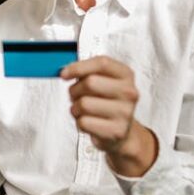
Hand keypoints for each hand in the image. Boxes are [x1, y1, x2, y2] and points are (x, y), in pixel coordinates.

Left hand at [60, 57, 157, 176]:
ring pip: (84, 104)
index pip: (102, 63)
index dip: (79, 67)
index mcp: (126, 75)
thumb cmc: (106, 103)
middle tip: (75, 95)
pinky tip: (89, 122)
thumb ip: (86, 72)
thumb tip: (65, 71)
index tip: (64, 73)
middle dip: (75, 90)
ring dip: (75, 108)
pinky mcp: (116, 131)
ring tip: (83, 111)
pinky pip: (83, 122)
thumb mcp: (102, 81)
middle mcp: (129, 93)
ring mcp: (124, 113)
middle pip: (90, 82)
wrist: (120, 130)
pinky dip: (79, 123)